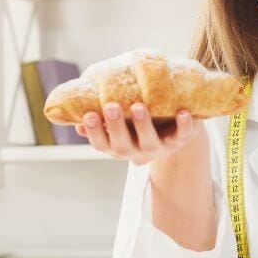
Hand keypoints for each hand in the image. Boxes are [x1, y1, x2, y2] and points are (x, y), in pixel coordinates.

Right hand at [76, 102, 203, 165]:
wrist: (176, 127)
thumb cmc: (140, 118)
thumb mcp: (121, 118)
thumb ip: (103, 115)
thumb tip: (74, 114)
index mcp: (119, 146)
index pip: (101, 144)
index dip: (94, 132)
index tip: (88, 115)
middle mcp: (137, 151)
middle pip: (123, 146)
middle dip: (116, 128)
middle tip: (111, 107)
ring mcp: (160, 148)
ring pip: (150, 144)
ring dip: (143, 126)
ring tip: (138, 106)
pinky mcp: (181, 140)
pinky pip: (183, 135)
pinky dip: (183, 125)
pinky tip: (183, 113)